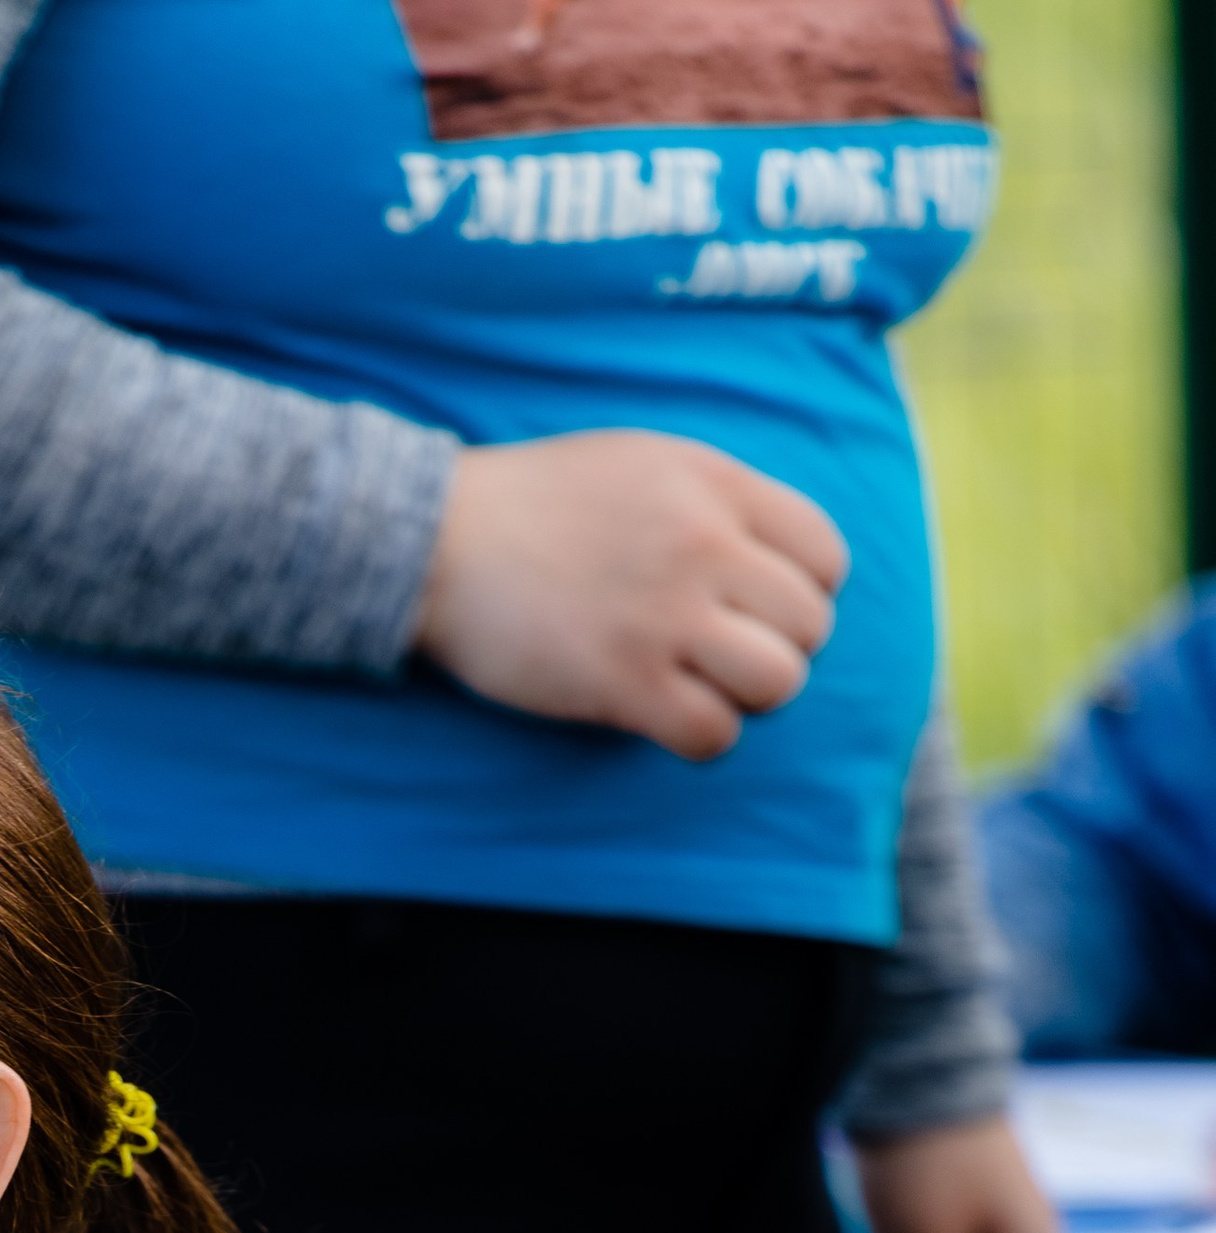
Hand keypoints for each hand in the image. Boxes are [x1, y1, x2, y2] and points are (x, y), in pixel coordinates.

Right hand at [413, 430, 846, 759]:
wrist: (441, 541)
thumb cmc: (537, 504)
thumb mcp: (644, 463)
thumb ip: (715, 498)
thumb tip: (770, 557)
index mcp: (715, 487)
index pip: (824, 554)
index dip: (805, 592)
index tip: (760, 607)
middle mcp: (704, 547)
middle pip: (808, 624)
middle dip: (778, 648)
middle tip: (725, 653)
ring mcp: (666, 617)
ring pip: (777, 681)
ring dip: (748, 695)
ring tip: (703, 686)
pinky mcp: (624, 682)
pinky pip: (713, 732)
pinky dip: (701, 735)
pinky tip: (665, 715)